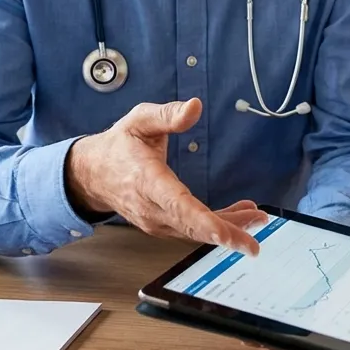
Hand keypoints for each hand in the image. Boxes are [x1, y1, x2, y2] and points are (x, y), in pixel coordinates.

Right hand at [64, 98, 266, 253]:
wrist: (93, 173)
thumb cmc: (119, 145)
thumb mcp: (139, 120)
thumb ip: (167, 114)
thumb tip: (195, 106)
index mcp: (146, 180)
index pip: (177, 205)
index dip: (203, 221)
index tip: (225, 235)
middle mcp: (151, 207)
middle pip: (191, 226)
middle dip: (226, 234)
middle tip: (254, 243)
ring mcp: (155, 221)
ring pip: (195, 230)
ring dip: (228, 228)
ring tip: (256, 219)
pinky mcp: (162, 225)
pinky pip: (192, 229)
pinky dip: (217, 225)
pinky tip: (239, 216)